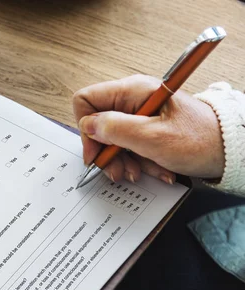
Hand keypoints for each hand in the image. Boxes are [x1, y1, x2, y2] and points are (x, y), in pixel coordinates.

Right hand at [73, 75, 224, 182]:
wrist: (230, 150)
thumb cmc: (200, 140)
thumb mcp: (153, 137)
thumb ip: (115, 129)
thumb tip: (88, 126)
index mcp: (132, 91)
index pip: (86, 101)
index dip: (86, 128)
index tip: (97, 152)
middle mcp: (132, 99)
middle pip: (98, 125)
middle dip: (107, 152)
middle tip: (119, 171)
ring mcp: (139, 114)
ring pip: (113, 140)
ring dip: (124, 161)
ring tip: (140, 172)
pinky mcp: (146, 128)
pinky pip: (129, 146)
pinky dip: (138, 161)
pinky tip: (154, 169)